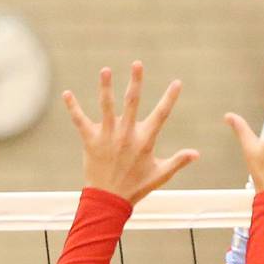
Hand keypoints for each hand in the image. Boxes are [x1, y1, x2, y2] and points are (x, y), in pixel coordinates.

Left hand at [62, 62, 198, 204]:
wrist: (109, 200)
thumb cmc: (136, 187)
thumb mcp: (160, 175)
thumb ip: (178, 161)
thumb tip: (197, 154)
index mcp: (144, 140)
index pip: (161, 114)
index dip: (170, 98)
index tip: (177, 82)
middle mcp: (126, 134)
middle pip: (132, 102)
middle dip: (135, 82)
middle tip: (137, 63)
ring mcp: (107, 136)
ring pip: (106, 106)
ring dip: (105, 87)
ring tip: (105, 70)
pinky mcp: (90, 141)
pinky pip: (80, 120)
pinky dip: (73, 107)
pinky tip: (67, 94)